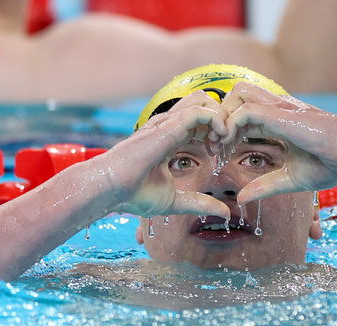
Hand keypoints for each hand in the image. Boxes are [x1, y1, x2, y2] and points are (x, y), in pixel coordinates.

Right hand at [102, 91, 230, 218]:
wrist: (111, 189)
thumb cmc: (134, 194)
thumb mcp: (175, 200)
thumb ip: (200, 203)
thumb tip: (225, 213)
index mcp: (171, 137)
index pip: (201, 120)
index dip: (216, 132)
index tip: (219, 154)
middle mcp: (170, 125)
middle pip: (205, 103)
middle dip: (222, 120)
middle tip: (224, 145)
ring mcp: (168, 122)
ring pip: (204, 100)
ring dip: (220, 119)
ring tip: (220, 142)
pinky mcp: (168, 126)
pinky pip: (200, 111)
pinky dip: (216, 122)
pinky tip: (217, 141)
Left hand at [222, 82, 336, 203]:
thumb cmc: (333, 164)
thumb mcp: (291, 178)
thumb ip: (266, 186)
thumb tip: (241, 199)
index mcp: (279, 120)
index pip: (242, 112)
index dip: (226, 130)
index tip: (221, 154)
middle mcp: (277, 108)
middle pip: (236, 94)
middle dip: (219, 116)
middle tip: (216, 145)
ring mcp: (280, 108)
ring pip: (238, 93)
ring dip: (224, 116)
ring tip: (222, 143)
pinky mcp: (283, 115)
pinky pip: (246, 110)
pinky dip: (231, 124)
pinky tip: (230, 144)